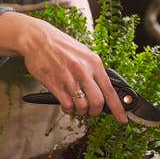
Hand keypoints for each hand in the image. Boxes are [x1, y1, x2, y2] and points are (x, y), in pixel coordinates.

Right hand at [0, 12, 127, 123]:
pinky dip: (68, 109)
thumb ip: (94, 71)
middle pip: (98, 102)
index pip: (110, 90)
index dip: (118, 108)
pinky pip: (67, 105)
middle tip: (91, 111)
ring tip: (76, 105)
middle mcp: (83, 71)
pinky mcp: (54, 84)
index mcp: (94, 63)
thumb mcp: (84, 54)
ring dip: (80, 111)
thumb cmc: (60, 46)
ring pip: (82, 107)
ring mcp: (69, 78)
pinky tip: (66, 104)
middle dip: (95, 112)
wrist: (37, 38)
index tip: (122, 119)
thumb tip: (104, 90)